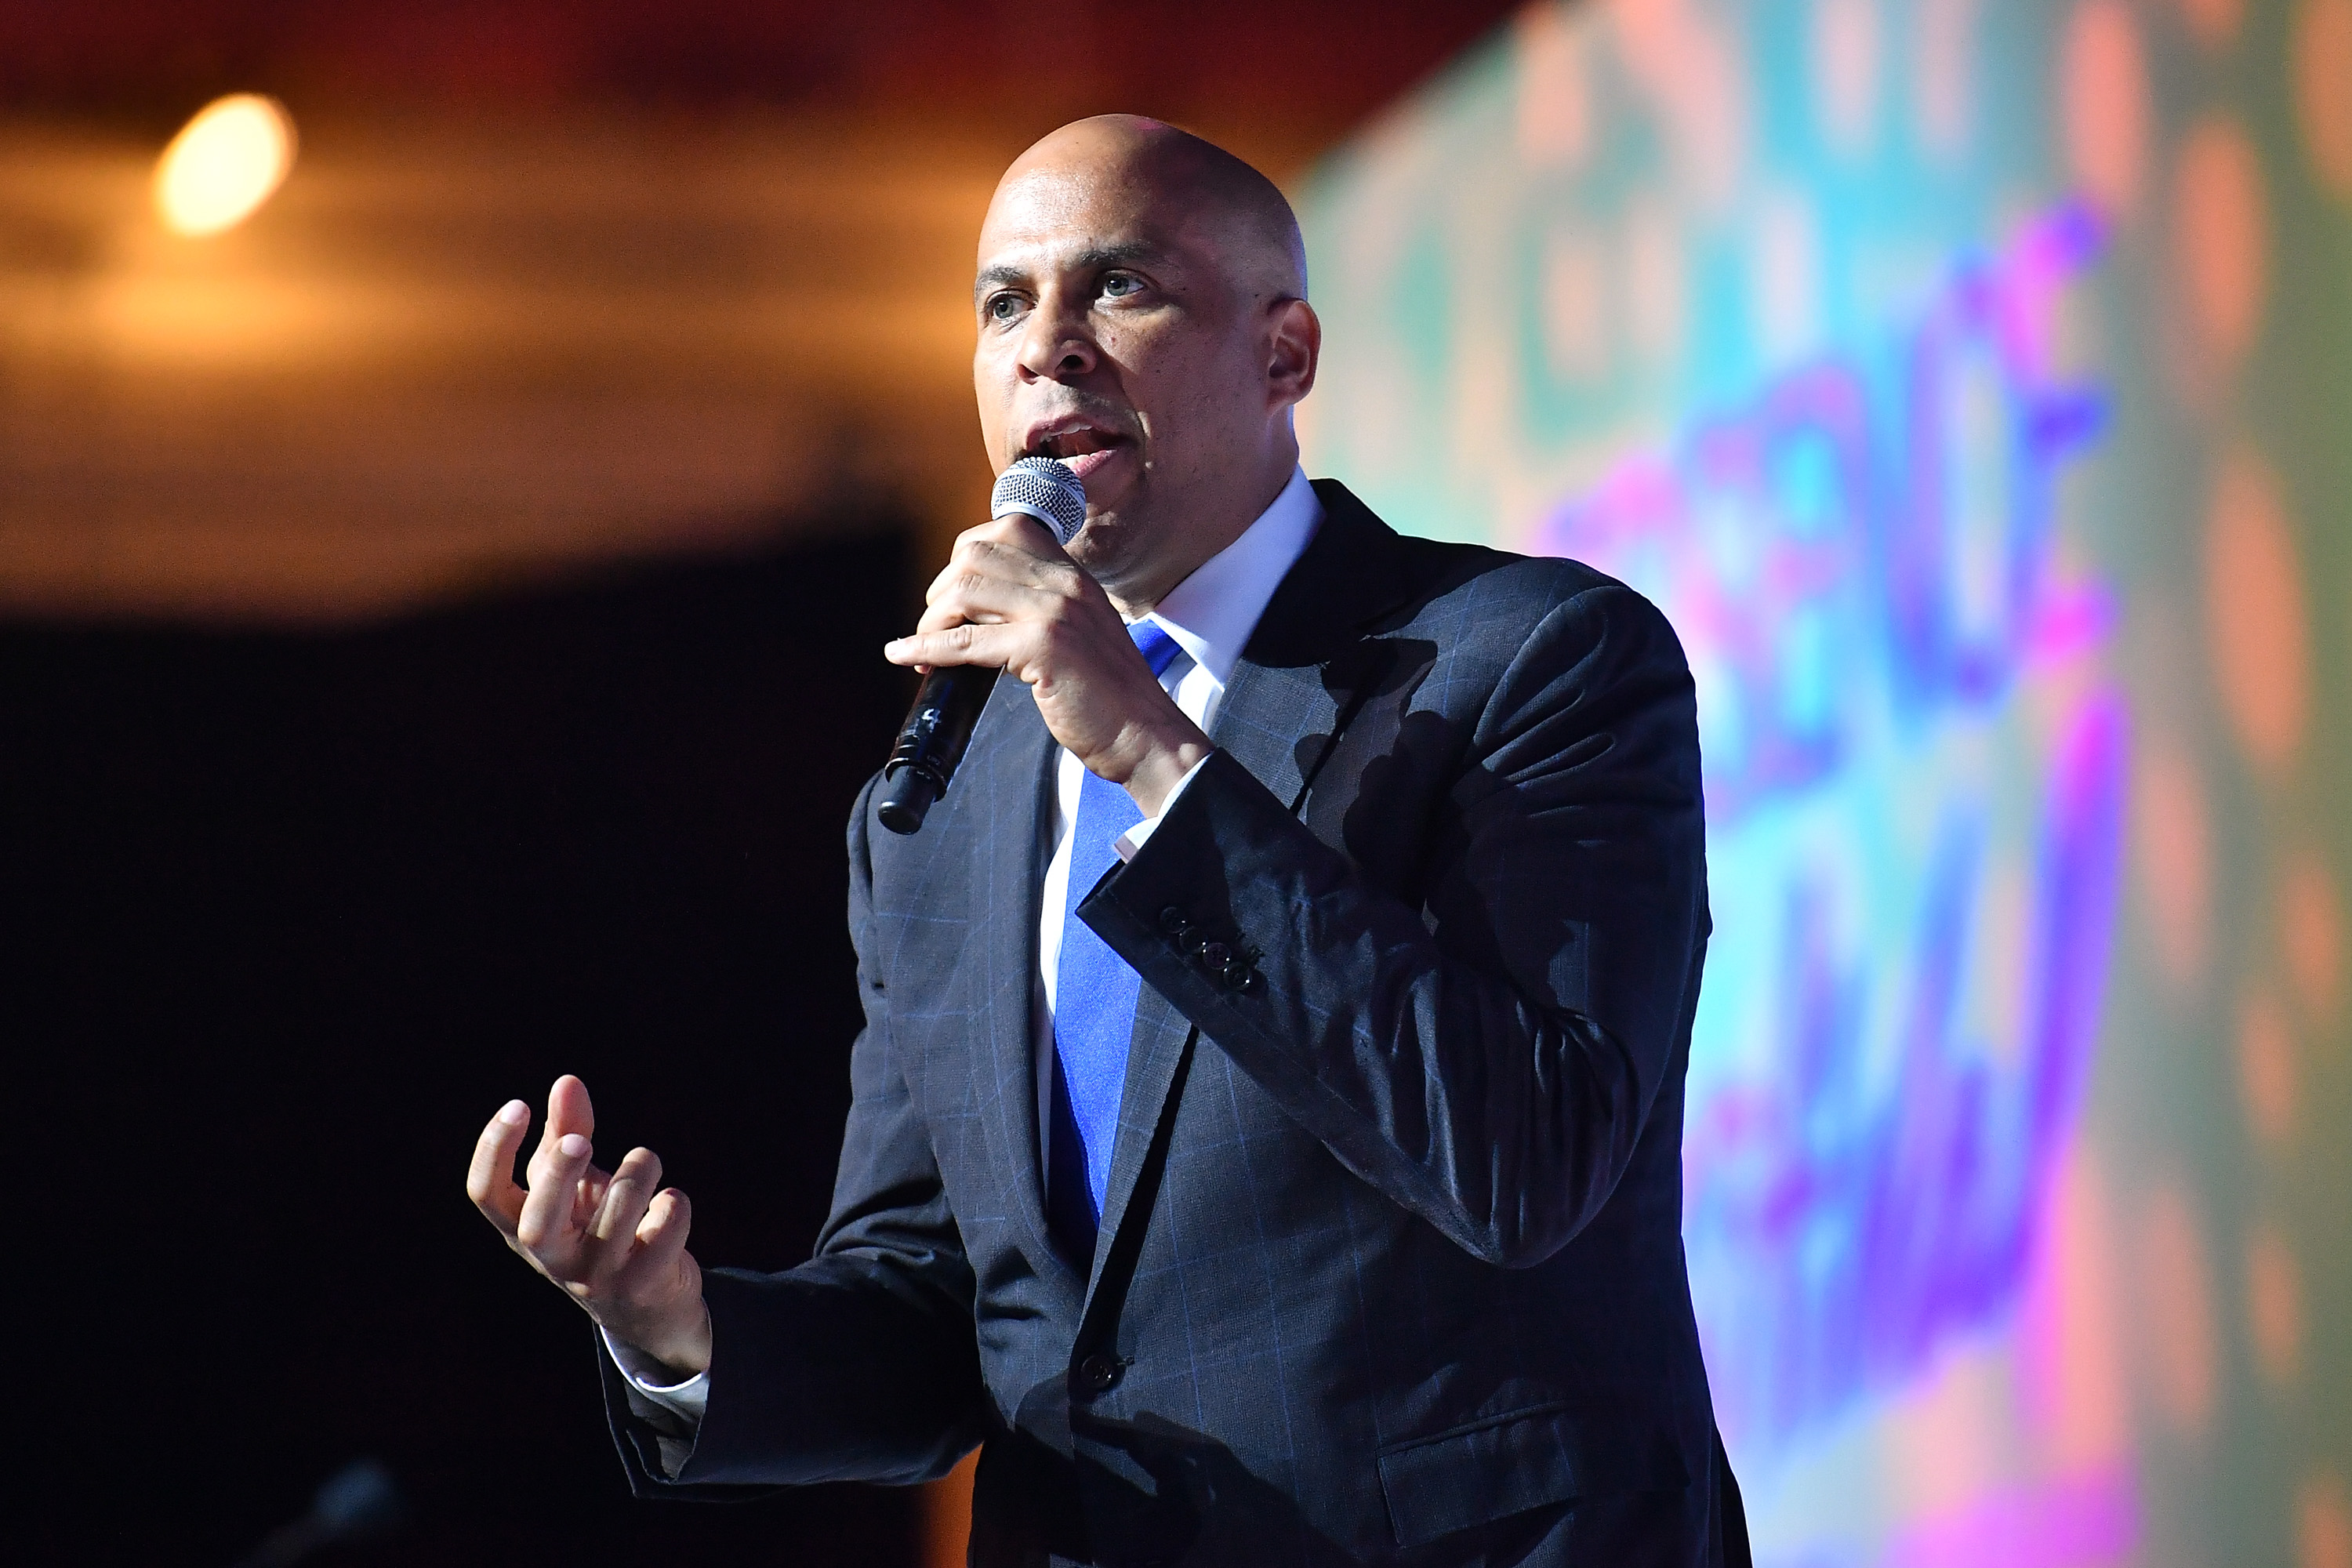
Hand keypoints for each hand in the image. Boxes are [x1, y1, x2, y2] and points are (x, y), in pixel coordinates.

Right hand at [466, 1074, 711, 1376]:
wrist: (646, 1307)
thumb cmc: (599, 1229)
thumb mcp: (575, 1186)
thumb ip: (567, 1133)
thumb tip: (566, 1082)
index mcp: (524, 1229)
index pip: (486, 1194)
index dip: (493, 1148)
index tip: (518, 1105)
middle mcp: (553, 1259)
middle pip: (538, 1221)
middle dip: (559, 1173)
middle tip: (581, 1140)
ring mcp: (597, 1277)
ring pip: (617, 1213)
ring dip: (637, 1171)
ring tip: (646, 1160)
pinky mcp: (643, 1284)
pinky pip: (664, 1230)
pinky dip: (673, 1205)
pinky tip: (670, 1204)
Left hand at [884, 514, 1211, 815]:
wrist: (1145, 735)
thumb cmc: (1108, 697)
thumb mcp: (1080, 634)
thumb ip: (1042, 610)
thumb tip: (977, 611)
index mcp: (1074, 576)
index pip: (1009, 528)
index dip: (967, 554)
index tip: (954, 591)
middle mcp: (1065, 583)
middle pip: (975, 553)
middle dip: (941, 588)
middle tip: (936, 625)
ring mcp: (1055, 612)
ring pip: (963, 591)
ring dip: (931, 620)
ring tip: (925, 646)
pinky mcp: (1042, 647)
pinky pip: (964, 642)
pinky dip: (925, 649)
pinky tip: (906, 657)